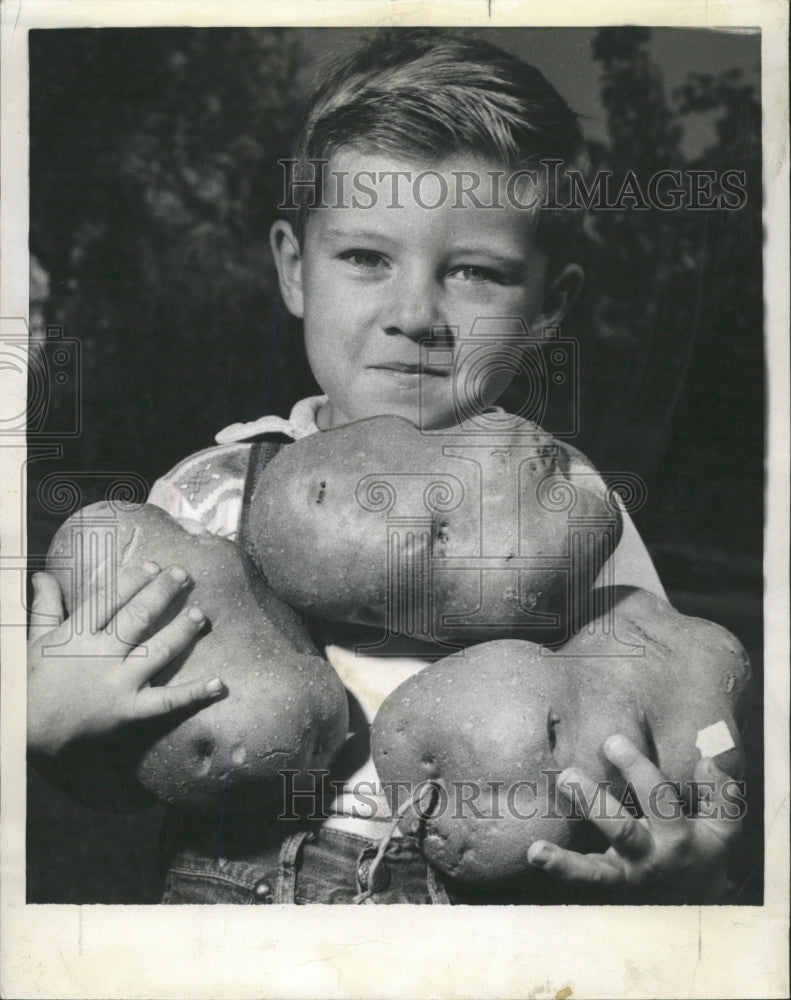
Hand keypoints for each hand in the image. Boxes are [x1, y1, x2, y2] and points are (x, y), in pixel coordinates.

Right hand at [28, 561, 224, 756]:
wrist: (27, 733)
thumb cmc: (32, 684)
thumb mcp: (33, 642)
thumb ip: (45, 607)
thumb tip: (44, 574)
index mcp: (76, 636)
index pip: (109, 599)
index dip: (133, 579)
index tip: (152, 565)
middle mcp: (100, 656)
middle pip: (138, 618)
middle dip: (162, 593)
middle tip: (183, 575)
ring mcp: (118, 685)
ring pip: (158, 652)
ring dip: (182, 632)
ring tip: (201, 615)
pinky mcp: (130, 711)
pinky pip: (167, 701)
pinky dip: (194, 693)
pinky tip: (219, 683)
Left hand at [526, 734, 740, 902]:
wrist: (699, 904)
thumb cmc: (704, 850)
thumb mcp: (723, 826)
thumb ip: (721, 793)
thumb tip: (707, 759)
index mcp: (679, 836)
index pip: (659, 798)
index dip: (637, 769)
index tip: (612, 741)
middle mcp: (651, 858)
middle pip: (622, 831)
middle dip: (594, 803)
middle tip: (568, 775)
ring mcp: (627, 876)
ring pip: (595, 872)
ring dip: (564, 862)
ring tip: (537, 852)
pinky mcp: (610, 886)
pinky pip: (584, 880)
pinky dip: (560, 868)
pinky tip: (534, 853)